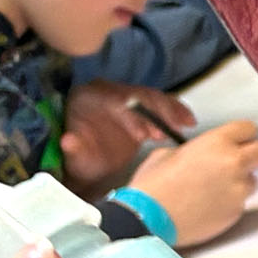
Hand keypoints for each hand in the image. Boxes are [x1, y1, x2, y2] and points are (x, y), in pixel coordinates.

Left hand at [60, 81, 190, 193]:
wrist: (92, 166)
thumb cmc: (83, 162)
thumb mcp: (75, 159)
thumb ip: (73, 149)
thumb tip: (68, 141)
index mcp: (87, 97)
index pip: (112, 99)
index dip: (130, 115)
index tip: (143, 136)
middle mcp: (106, 91)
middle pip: (136, 94)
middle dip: (154, 112)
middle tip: (164, 134)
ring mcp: (125, 96)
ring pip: (152, 96)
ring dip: (169, 112)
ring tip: (179, 129)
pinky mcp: (141, 105)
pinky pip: (162, 102)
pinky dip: (176, 111)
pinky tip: (188, 121)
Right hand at [125, 118, 257, 245]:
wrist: (147, 218)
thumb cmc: (152, 186)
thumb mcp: (167, 154)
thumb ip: (194, 150)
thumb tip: (201, 154)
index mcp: (216, 142)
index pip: (248, 128)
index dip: (242, 135)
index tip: (237, 141)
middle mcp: (234, 163)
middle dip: (253, 155)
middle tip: (236, 163)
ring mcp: (238, 189)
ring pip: (252, 180)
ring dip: (240, 182)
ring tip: (212, 190)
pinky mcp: (237, 212)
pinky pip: (241, 202)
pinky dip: (230, 202)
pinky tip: (208, 205)